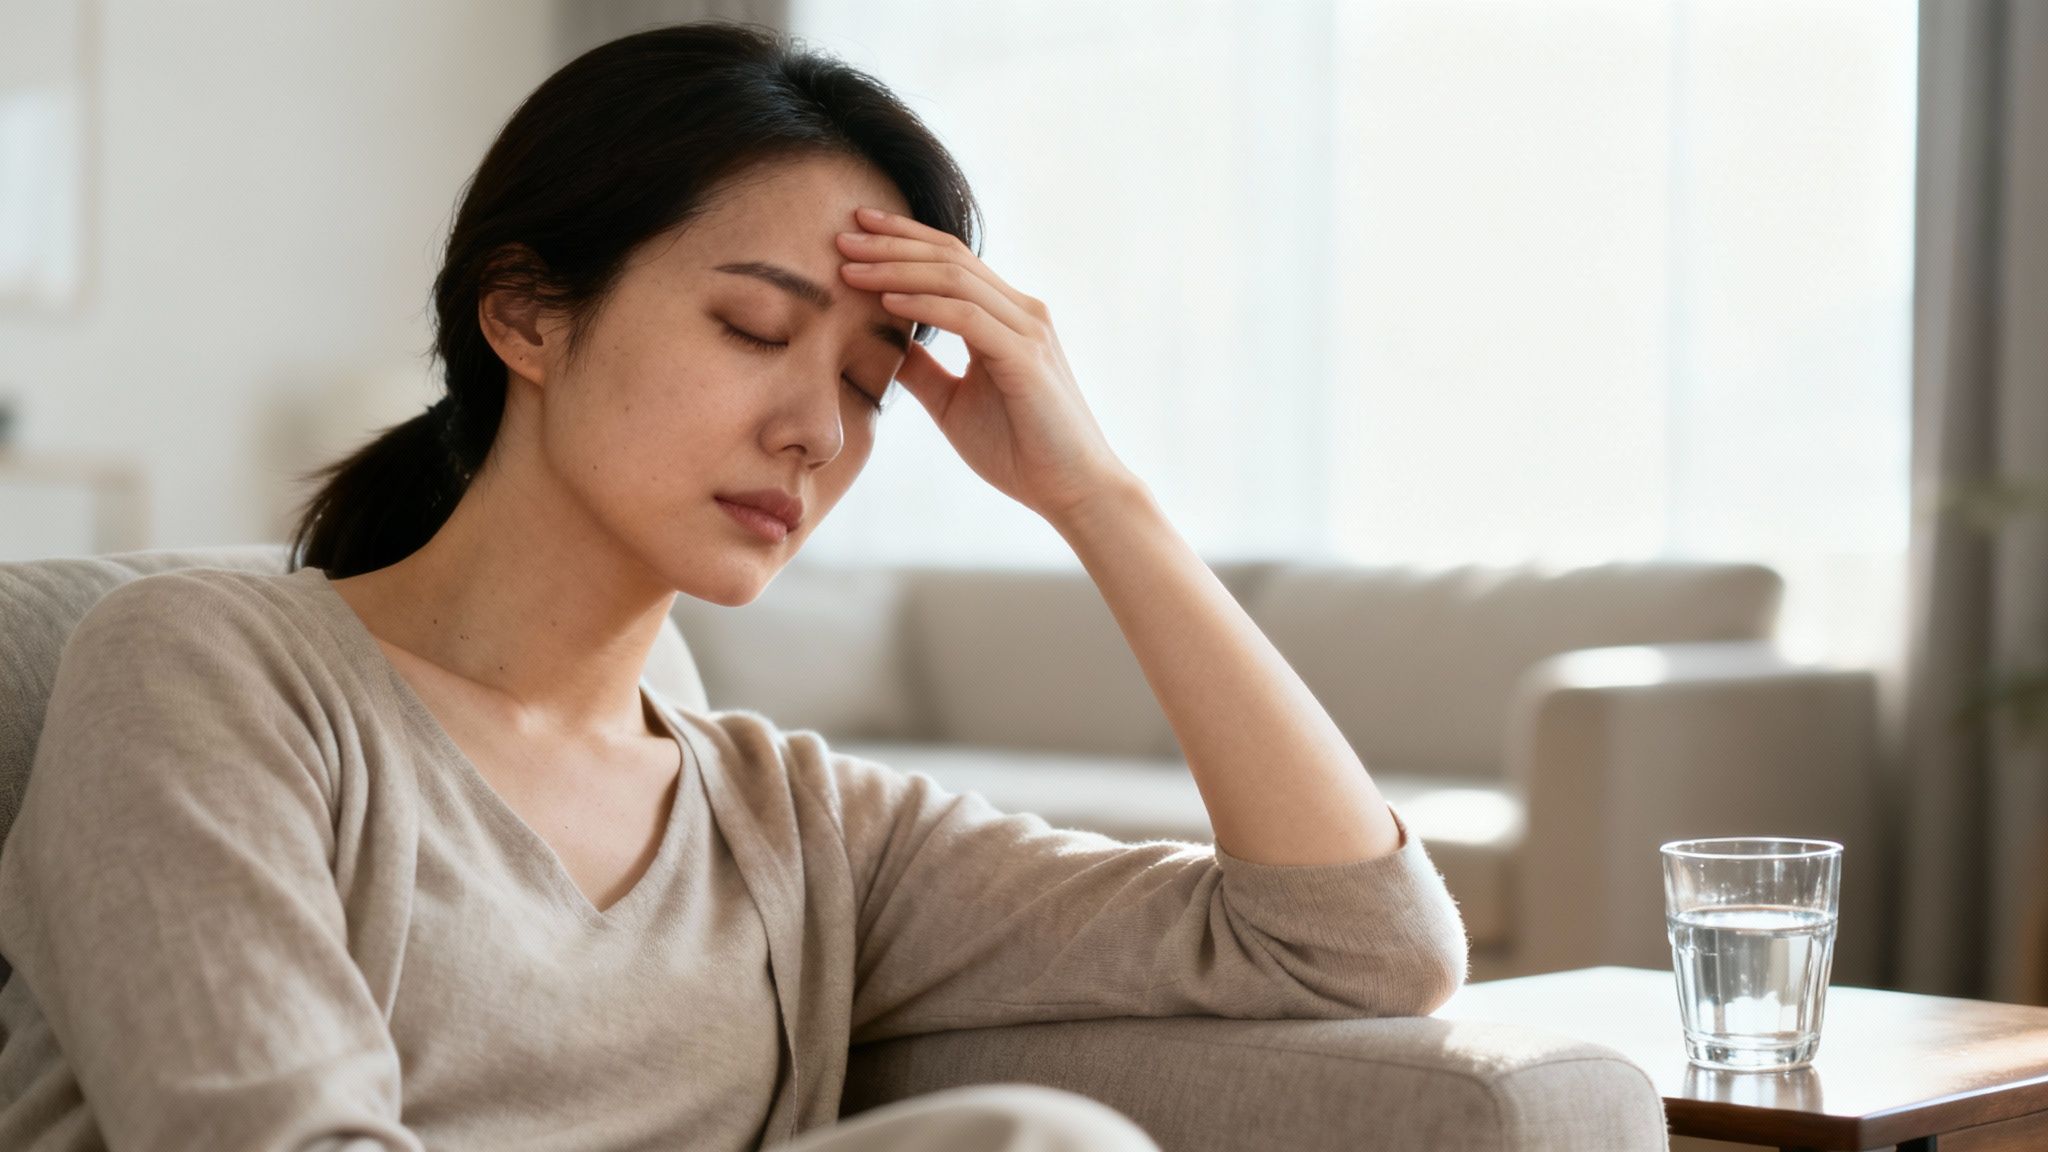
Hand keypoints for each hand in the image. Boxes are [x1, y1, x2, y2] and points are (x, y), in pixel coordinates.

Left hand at [836, 206, 1134, 524]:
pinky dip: (923, 304)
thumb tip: (881, 344)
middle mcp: (1021, 312)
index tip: (854, 232)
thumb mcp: (953, 403)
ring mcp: (1027, 330)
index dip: (902, 240)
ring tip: (849, 265)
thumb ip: (922, 370)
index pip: (951, 260)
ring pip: (954, 278)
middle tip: (841, 234)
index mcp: (1007, 317)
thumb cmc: (1020, 452)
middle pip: (949, 256)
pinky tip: (886, 300)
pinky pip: (966, 317)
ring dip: (897, 267)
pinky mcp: (1025, 357)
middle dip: (892, 242)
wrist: (1073, 491)